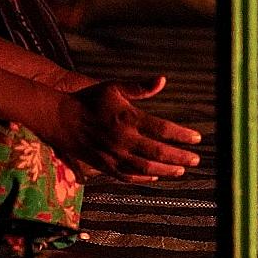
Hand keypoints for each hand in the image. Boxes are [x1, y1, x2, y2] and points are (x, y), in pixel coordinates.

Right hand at [57, 77, 202, 182]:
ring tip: (181, 170)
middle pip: (158, 152)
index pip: (162, 129)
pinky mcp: (104, 165)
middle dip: (180, 157)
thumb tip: (162, 79)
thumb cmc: (89, 100)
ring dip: (166, 170)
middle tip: (196, 159)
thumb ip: (139, 87)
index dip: (182, 135)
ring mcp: (113, 155)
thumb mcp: (114, 87)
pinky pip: (127, 175)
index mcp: (128, 118)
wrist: (60, 119)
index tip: (197, 138)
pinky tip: (155, 175)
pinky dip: (143, 177)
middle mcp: (123, 139)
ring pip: (145, 167)